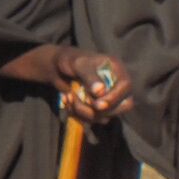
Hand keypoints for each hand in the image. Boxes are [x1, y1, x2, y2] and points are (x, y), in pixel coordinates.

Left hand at [0, 45, 132, 123]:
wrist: (52, 65)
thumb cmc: (64, 58)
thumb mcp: (74, 63)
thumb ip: (88, 75)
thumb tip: (100, 94)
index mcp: (116, 69)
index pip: (127, 90)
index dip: (113, 100)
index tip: (95, 103)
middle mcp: (115, 83)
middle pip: (119, 108)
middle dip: (94, 109)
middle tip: (74, 102)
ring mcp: (107, 96)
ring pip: (106, 117)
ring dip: (84, 114)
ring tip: (68, 101)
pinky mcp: (96, 107)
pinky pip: (94, 120)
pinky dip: (79, 115)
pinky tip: (67, 103)